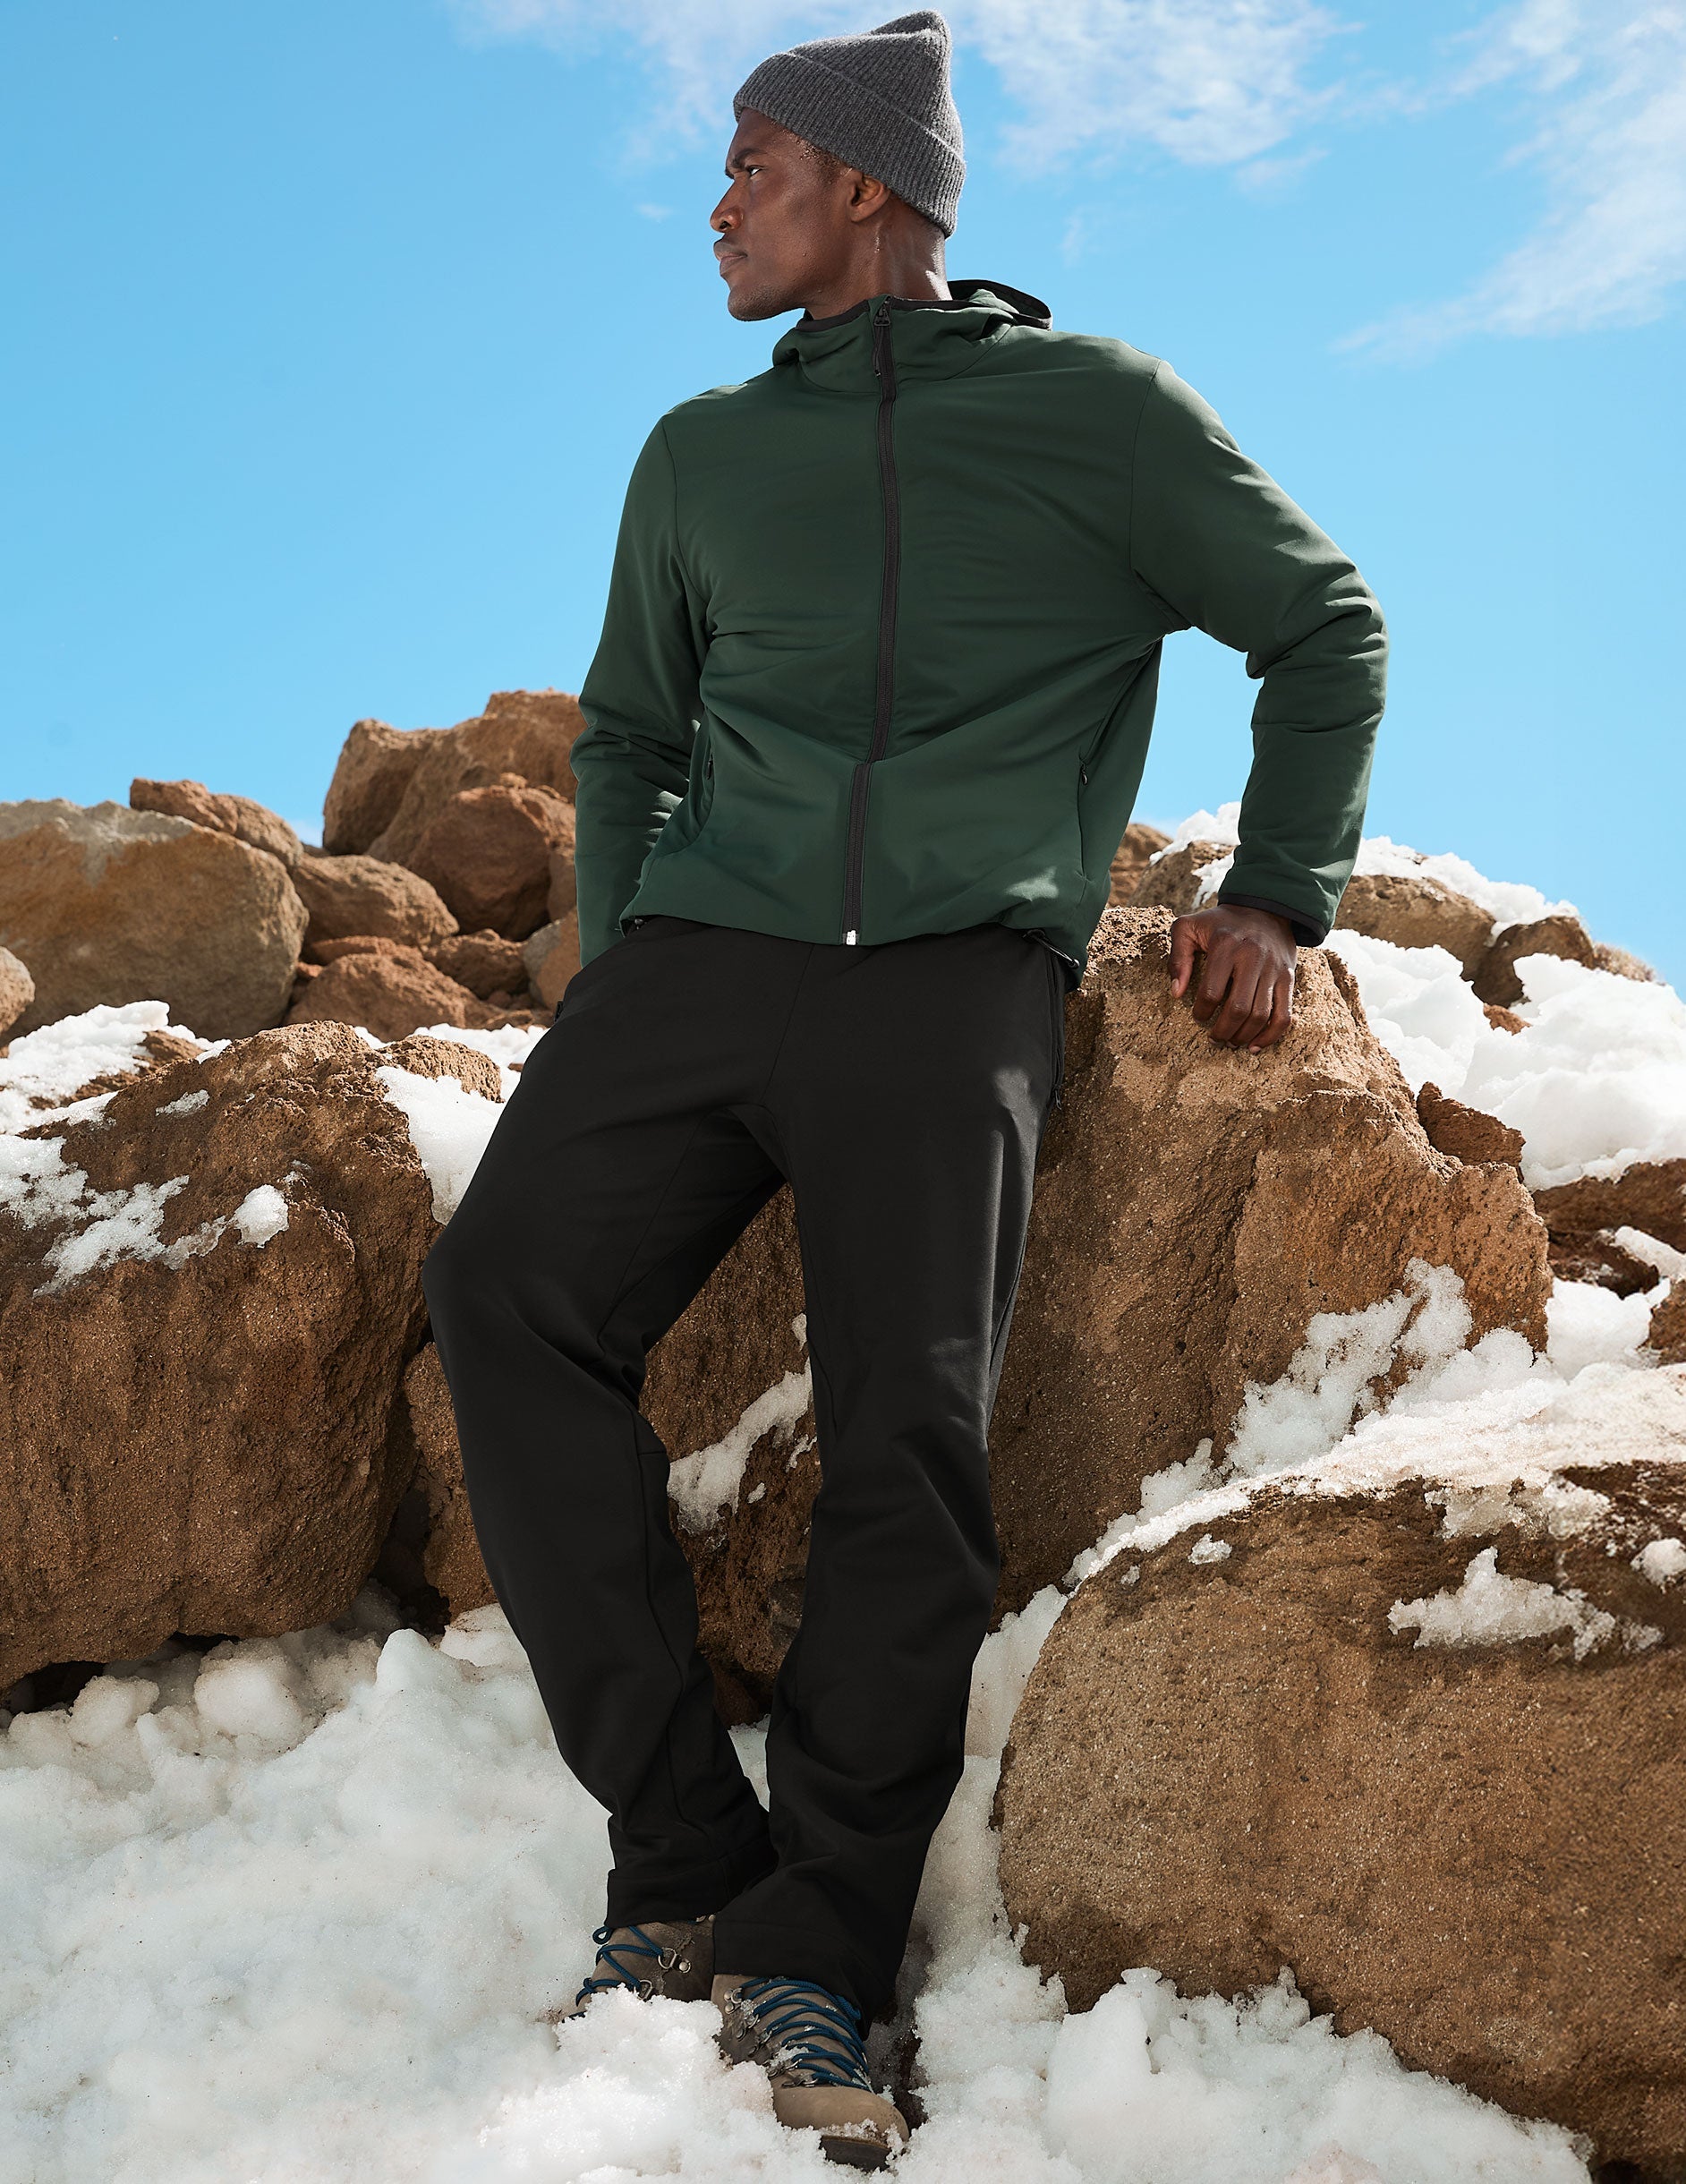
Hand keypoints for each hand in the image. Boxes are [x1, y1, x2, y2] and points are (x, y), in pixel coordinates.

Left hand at [1169, 904, 1296, 1051]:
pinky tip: (1255, 1046)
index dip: (1201, 1012)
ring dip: (1244, 1036)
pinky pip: (1285, 1014)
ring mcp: (1274, 969)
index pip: (1211, 992)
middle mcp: (1253, 957)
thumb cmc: (1220, 922)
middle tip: (1213, 1039)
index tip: (1198, 1017)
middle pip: (1238, 1008)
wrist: (1265, 908)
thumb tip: (1176, 993)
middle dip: (1223, 1031)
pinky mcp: (1288, 978)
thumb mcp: (1188, 927)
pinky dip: (1271, 1035)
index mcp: (1226, 946)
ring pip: (1261, 1015)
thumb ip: (1177, 958)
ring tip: (1231, 1042)